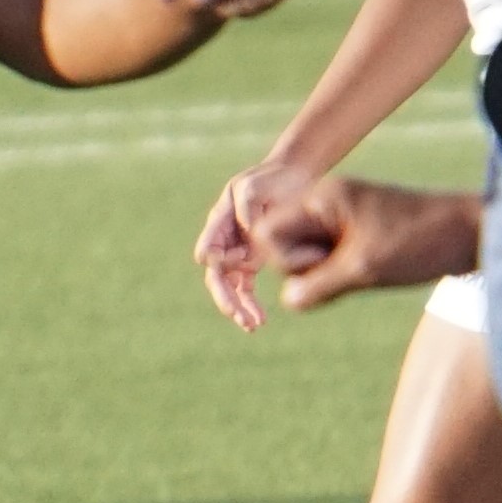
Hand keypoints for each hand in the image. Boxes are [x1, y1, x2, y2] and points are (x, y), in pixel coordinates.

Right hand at [196, 149, 325, 328]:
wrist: (291, 177)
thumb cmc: (271, 179)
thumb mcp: (256, 187)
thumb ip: (247, 210)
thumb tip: (246, 238)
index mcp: (219, 221)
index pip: (210, 249)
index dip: (221, 261)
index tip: (242, 260)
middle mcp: (224, 240)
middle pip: (216, 276)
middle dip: (226, 298)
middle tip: (239, 315)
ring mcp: (237, 252)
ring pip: (230, 287)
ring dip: (238, 308)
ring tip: (252, 325)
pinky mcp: (252, 261)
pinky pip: (245, 288)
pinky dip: (249, 305)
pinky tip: (259, 321)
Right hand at [270, 174, 479, 312]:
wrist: (472, 233)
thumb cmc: (420, 242)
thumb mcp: (364, 268)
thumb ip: (318, 286)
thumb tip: (288, 302)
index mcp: (322, 198)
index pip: (267, 232)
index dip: (283, 259)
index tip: (321, 264)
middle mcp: (327, 204)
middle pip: (284, 246)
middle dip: (305, 269)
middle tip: (347, 268)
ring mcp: (342, 220)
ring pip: (307, 259)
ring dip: (324, 276)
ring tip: (362, 272)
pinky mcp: (358, 237)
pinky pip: (329, 262)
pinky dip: (339, 276)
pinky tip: (367, 275)